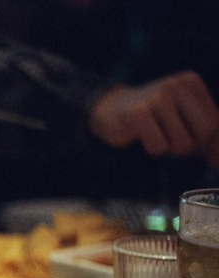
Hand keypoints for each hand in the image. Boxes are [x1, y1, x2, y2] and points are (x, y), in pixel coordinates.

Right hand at [89, 71, 218, 168]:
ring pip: (182, 143)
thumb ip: (205, 131)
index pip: (214, 122)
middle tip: (172, 141)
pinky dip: (153, 149)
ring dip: (169, 148)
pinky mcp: (138, 114)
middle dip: (190, 145)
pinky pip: (159, 147)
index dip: (208, 143)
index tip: (203, 153)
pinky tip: (143, 136)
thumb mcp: (182, 114)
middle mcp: (175, 85)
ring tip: (157, 136)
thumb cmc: (152, 116)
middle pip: (203, 132)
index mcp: (191, 82)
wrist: (111, 110)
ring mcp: (156, 98)